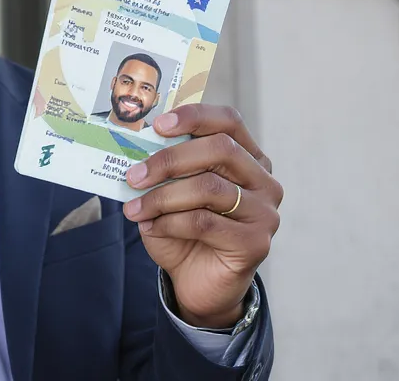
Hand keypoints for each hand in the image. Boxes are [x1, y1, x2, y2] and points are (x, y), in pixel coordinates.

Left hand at [122, 104, 281, 327]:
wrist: (197, 282)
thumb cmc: (184, 230)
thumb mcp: (171, 192)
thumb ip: (164, 169)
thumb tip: (135, 149)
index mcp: (247, 157)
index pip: (228, 121)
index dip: (195, 116)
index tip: (158, 125)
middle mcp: (264, 180)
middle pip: (221, 149)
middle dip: (170, 160)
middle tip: (134, 175)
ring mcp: (264, 212)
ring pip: (209, 188)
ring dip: (162, 197)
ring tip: (134, 208)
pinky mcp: (255, 243)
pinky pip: (204, 222)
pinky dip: (170, 223)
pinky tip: (151, 227)